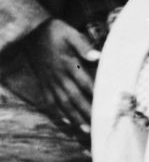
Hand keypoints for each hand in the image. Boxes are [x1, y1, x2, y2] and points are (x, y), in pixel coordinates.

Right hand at [24, 19, 97, 133]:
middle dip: (87, 112)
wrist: (29, 33)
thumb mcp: (69, 32)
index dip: (95, 95)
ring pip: (63, 103)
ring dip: (75, 117)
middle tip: (99, 125)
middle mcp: (58, 77)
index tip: (106, 106)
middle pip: (75, 98)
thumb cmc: (54, 32)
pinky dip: (58, 113)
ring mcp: (49, 82)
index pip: (85, 83)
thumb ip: (83, 45)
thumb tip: (97, 56)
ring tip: (86, 130)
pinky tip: (66, 123)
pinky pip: (50, 101)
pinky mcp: (44, 84)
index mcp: (67, 64)